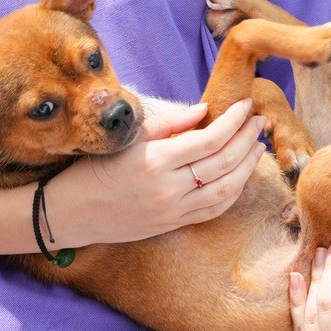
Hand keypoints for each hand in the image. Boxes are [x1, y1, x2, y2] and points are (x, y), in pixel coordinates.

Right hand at [51, 100, 265, 245]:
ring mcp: (172, 211)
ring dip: (247, 167)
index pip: (209, 138)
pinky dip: (233, 193)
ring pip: (226, 190)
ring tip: (256, 147)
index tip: (246, 105)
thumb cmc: (94, 169)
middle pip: (224, 162)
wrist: (71, 213)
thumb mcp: (127, 138)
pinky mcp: (172, 225)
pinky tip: (240, 176)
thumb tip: (204, 111)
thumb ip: (168, 123)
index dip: (234, 121)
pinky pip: (213, 210)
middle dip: (247, 139)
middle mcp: (168, 188)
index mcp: (156, 161)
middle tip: (259, 122)